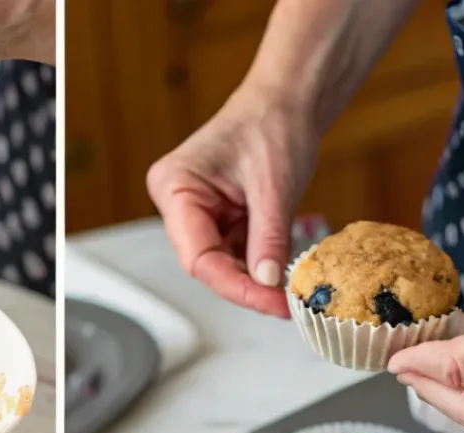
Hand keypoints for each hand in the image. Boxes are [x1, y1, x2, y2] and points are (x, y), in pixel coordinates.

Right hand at [146, 84, 317, 316]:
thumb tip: (267, 284)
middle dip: (247, 285)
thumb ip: (268, 240)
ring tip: (288, 289)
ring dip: (254, 278)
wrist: (288, 99)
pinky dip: (259, 265)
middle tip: (284, 302)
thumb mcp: (275, 188)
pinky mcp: (216, 219)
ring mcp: (196, 213)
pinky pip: (234, 253)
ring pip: (222, 264)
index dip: (234, 286)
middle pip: (207, 264)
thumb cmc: (274, 123)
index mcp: (175, 187)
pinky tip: (281, 273)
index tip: (268, 300)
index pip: (198, 257)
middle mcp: (178, 203)